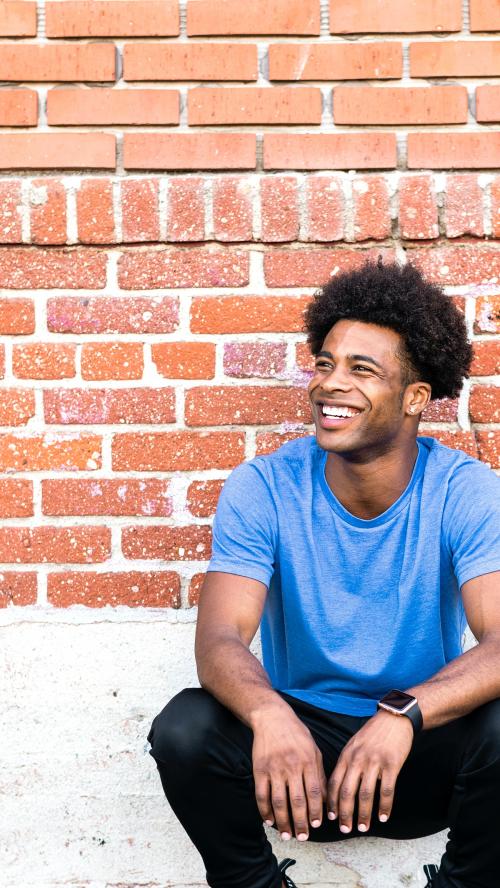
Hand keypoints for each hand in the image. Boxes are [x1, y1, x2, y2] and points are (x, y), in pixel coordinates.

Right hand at [252, 705, 327, 841]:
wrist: (272, 718)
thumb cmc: (297, 735)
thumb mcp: (314, 750)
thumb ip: (320, 775)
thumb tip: (326, 801)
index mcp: (308, 761)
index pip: (315, 793)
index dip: (316, 812)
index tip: (316, 826)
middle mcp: (292, 766)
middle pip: (297, 801)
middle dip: (301, 823)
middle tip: (302, 838)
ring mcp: (274, 768)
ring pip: (279, 802)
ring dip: (283, 822)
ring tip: (287, 835)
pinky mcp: (259, 769)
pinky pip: (262, 795)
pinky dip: (265, 811)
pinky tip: (269, 821)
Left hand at [327, 710, 413, 832]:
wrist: (394, 718)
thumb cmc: (372, 733)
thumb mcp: (353, 744)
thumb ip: (346, 763)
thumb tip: (338, 786)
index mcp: (346, 755)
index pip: (334, 783)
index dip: (332, 803)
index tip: (331, 818)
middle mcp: (357, 759)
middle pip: (347, 792)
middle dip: (345, 814)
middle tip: (345, 829)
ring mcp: (374, 762)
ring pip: (366, 794)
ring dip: (364, 814)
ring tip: (363, 827)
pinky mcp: (391, 764)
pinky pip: (386, 790)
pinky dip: (384, 806)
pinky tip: (383, 817)